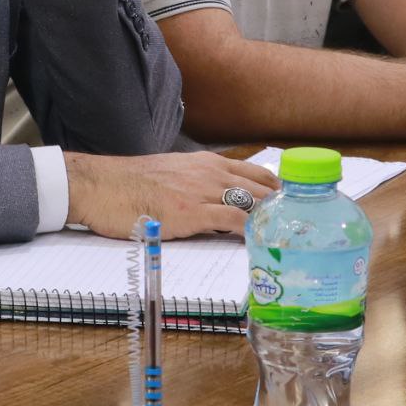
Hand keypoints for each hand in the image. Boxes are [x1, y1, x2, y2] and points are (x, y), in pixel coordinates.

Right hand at [66, 150, 280, 236]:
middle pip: (265, 187)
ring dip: (277, 220)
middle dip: (289, 207)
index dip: (282, 191)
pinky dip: (253, 231)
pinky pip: (234, 220)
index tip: (298, 207)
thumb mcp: (171, 175)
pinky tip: (265, 242)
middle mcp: (210, 173)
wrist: (98, 184)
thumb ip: (197, 186)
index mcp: (206, 163)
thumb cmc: (127, 185)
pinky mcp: (190, 212)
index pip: (259, 173)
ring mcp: (201, 191)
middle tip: (307, 226)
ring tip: (295, 238)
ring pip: (256, 202)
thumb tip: (215, 206)